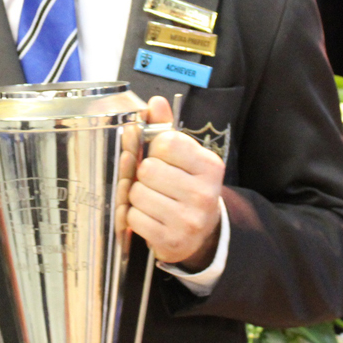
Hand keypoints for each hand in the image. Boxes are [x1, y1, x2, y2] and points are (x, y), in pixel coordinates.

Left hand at [127, 95, 224, 270]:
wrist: (202, 233)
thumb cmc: (187, 187)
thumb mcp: (184, 157)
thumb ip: (167, 128)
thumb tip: (156, 102)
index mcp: (209, 166)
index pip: (167, 142)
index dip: (156, 149)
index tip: (163, 158)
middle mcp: (203, 194)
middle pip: (148, 169)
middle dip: (144, 174)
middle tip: (156, 182)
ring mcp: (188, 220)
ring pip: (137, 193)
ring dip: (138, 196)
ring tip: (153, 199)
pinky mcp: (171, 241)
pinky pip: (133, 218)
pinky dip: (135, 216)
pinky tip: (150, 216)